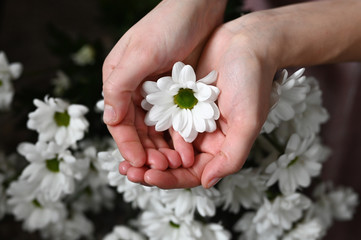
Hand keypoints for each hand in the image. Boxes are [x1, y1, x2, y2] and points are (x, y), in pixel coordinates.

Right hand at [102, 0, 226, 174]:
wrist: (199, 7)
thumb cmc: (167, 25)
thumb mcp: (141, 54)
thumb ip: (121, 86)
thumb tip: (108, 119)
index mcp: (119, 80)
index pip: (118, 120)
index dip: (127, 144)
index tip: (138, 164)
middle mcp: (135, 89)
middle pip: (137, 129)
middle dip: (147, 150)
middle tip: (160, 169)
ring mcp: (157, 92)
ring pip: (156, 129)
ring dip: (163, 148)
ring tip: (175, 164)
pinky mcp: (176, 92)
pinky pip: (175, 120)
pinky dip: (178, 136)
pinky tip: (186, 149)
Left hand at [123, 15, 278, 187]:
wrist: (246, 43)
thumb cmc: (252, 81)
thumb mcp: (247, 122)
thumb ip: (231, 156)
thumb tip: (207, 183)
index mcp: (220, 148)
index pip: (192, 173)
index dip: (169, 179)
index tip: (147, 177)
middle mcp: (204, 138)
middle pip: (174, 163)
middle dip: (151, 169)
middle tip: (129, 171)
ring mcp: (190, 120)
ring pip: (164, 144)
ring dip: (146, 151)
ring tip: (125, 158)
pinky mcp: (180, 102)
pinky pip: (160, 120)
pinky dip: (148, 128)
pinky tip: (132, 130)